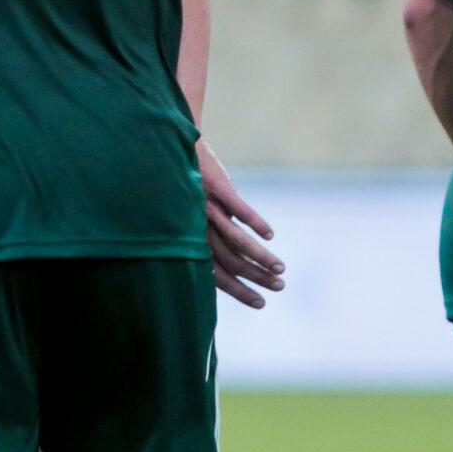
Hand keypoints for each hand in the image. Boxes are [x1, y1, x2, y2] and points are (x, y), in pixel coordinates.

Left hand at [198, 138, 283, 308]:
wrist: (172, 148)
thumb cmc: (182, 188)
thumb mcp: (190, 220)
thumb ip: (207, 242)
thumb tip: (228, 266)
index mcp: (191, 241)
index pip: (216, 276)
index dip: (238, 291)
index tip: (260, 303)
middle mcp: (198, 229)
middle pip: (230, 263)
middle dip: (256, 278)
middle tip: (279, 287)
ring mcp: (207, 208)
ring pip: (236, 241)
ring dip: (260, 257)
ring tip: (280, 268)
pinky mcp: (217, 188)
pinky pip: (239, 209)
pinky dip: (256, 223)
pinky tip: (270, 235)